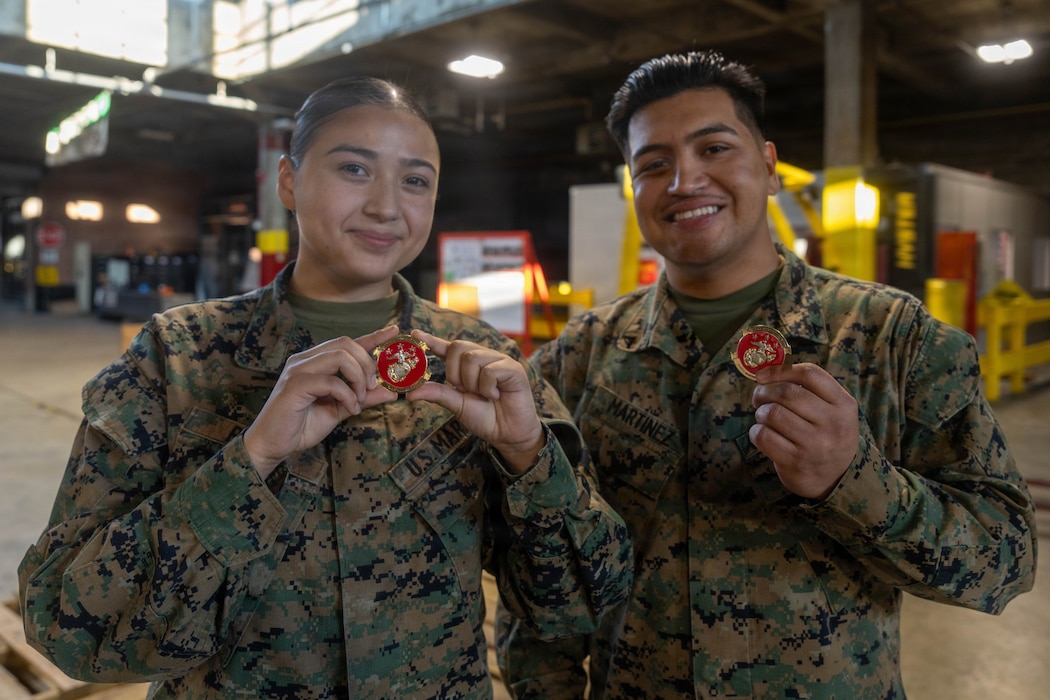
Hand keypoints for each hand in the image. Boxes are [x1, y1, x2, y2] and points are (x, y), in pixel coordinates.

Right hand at [243, 325, 400, 477]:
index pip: (347, 342)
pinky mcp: (294, 385)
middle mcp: (306, 360)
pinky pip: (330, 381)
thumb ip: (363, 398)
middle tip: (373, 387)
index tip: (394, 330)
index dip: (372, 336)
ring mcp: (298, 370)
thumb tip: (391, 392)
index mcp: (316, 362)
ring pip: (339, 357)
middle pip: (345, 344)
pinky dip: (347, 395)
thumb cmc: (303, 426)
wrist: (273, 444)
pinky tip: (350, 408)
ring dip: (358, 378)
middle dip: (367, 363)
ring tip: (359, 399)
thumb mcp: (340, 410)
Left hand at [406, 331, 544, 474]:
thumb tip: (410, 392)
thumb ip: (438, 394)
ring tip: (484, 395)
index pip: (447, 348)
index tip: (415, 334)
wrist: (508, 434)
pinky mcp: (513, 368)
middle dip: (454, 372)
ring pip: (472, 358)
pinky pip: (490, 370)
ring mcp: (499, 360)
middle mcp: (484, 357)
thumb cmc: (485, 417)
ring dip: (472, 382)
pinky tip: (496, 396)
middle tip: (464, 390)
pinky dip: (487, 388)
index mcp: (468, 365)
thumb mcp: (457, 405)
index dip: (431, 340)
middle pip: (457, 347)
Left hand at [748, 362, 859, 499]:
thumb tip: (767, 370)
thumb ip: (809, 389)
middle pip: (787, 393)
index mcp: (844, 404)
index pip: (810, 374)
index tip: (762, 375)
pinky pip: (763, 436)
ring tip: (764, 418)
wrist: (837, 479)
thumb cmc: (827, 435)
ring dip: (760, 413)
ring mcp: (815, 444)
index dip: (781, 370)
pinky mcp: (796, 461)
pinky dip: (756, 432)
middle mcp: (832, 423)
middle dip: (764, 392)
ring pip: (773, 413)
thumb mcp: (832, 410)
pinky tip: (762, 434)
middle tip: (759, 397)